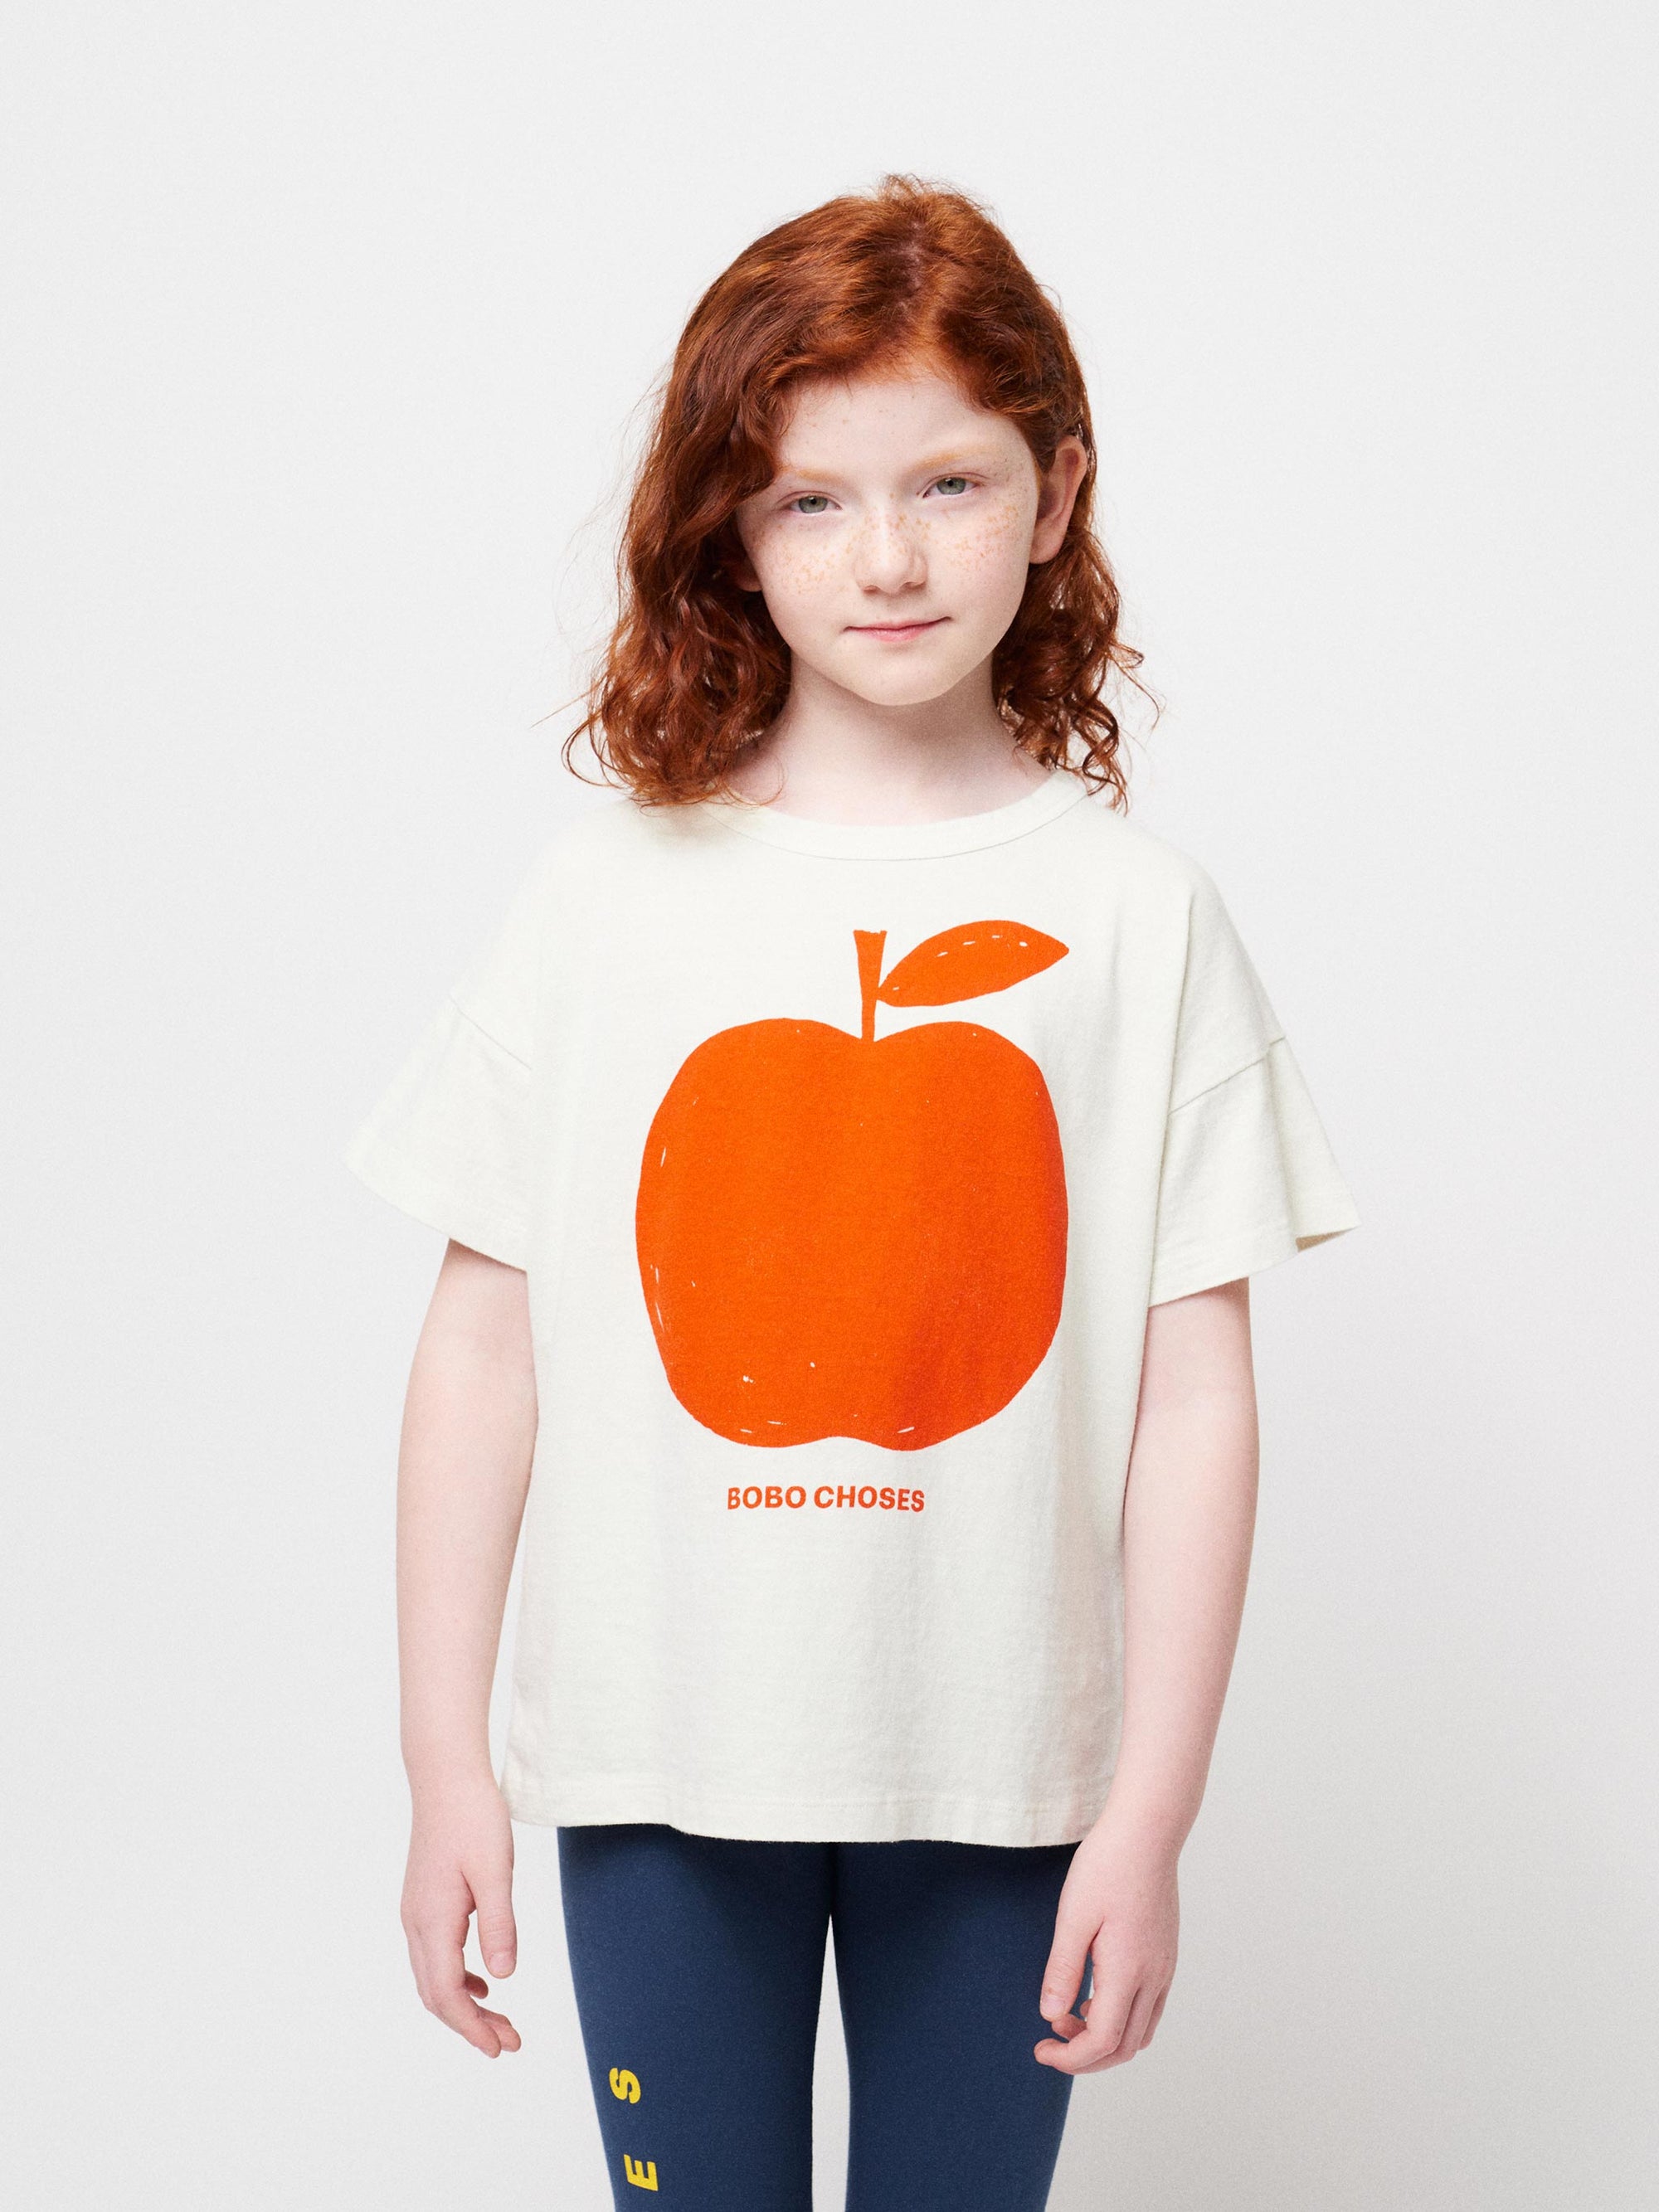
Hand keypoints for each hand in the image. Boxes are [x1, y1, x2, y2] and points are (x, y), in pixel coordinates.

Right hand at [401, 1772, 521, 2057]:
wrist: (446, 1777)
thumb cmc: (473, 1817)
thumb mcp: (495, 1871)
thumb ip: (499, 1925)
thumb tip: (503, 1977)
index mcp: (433, 1920)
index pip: (447, 1993)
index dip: (472, 2027)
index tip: (500, 2048)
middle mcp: (417, 1922)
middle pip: (437, 1994)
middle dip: (470, 2025)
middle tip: (510, 2042)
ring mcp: (417, 1912)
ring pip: (434, 1977)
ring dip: (465, 2004)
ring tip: (500, 2021)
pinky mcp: (425, 1901)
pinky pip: (436, 1955)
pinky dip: (457, 1978)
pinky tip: (483, 1980)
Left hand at [1033, 1809, 1179, 2073]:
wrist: (1147, 1832)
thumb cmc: (1107, 1866)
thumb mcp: (1073, 1916)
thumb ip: (1063, 1970)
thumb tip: (1050, 2016)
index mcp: (1129, 1972)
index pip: (1102, 2042)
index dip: (1069, 2058)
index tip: (1040, 2048)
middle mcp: (1154, 1978)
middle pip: (1125, 2048)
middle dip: (1086, 2057)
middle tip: (1050, 2040)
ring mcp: (1165, 1968)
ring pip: (1141, 2032)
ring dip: (1106, 2040)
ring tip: (1070, 2016)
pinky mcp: (1166, 1955)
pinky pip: (1149, 2008)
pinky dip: (1122, 2019)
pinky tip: (1095, 1996)